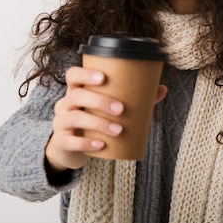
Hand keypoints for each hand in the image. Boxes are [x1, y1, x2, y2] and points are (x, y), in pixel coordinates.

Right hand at [45, 66, 166, 171]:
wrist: (70, 149)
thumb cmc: (92, 121)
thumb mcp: (106, 109)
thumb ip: (132, 99)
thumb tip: (162, 88)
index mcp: (76, 91)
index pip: (72, 75)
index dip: (85, 73)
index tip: (104, 77)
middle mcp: (65, 104)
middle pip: (76, 96)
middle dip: (99, 101)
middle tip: (121, 109)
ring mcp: (60, 123)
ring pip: (74, 118)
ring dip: (98, 123)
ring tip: (118, 130)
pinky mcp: (61, 143)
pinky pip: (70, 141)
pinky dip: (87, 143)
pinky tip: (102, 145)